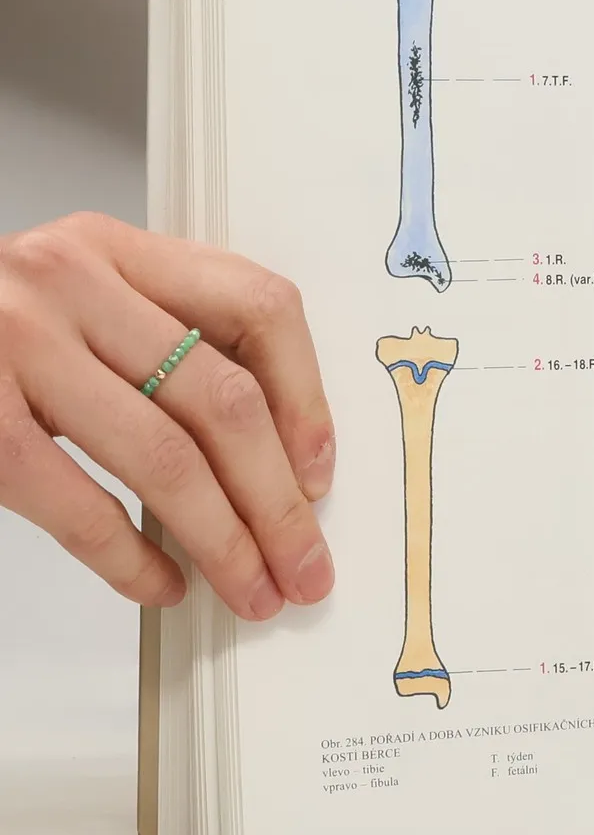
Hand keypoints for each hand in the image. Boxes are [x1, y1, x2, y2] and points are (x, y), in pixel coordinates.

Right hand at [0, 212, 335, 617]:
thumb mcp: (80, 295)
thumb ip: (165, 338)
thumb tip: (276, 457)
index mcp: (116, 247)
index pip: (258, 306)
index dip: (308, 397)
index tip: (321, 472)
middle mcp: (70, 283)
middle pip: (221, 400)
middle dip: (276, 499)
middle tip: (304, 563)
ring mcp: (16, 346)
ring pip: (163, 458)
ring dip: (222, 539)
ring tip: (252, 587)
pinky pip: (74, 501)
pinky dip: (128, 556)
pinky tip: (161, 584)